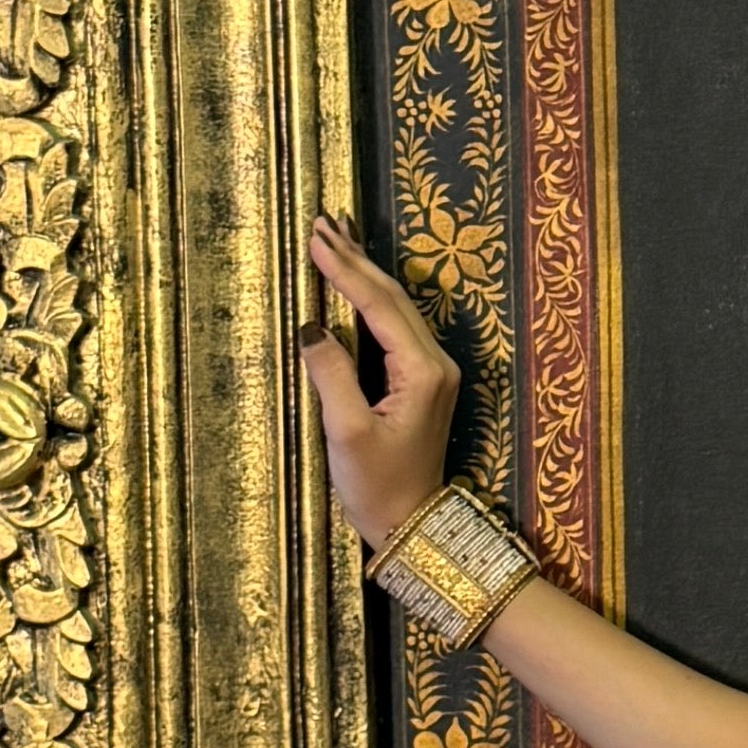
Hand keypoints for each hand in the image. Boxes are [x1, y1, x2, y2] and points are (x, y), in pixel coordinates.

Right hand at [303, 217, 458, 549]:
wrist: (410, 525)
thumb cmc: (379, 487)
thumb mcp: (347, 433)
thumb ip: (331, 375)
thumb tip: (312, 326)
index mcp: (423, 371)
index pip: (380, 306)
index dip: (346, 271)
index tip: (315, 240)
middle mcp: (435, 363)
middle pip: (393, 297)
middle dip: (356, 259)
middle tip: (322, 222)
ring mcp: (432, 371)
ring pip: (396, 307)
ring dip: (364, 272)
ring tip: (335, 238)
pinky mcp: (421, 381)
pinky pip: (394, 325)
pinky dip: (370, 298)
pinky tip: (354, 281)